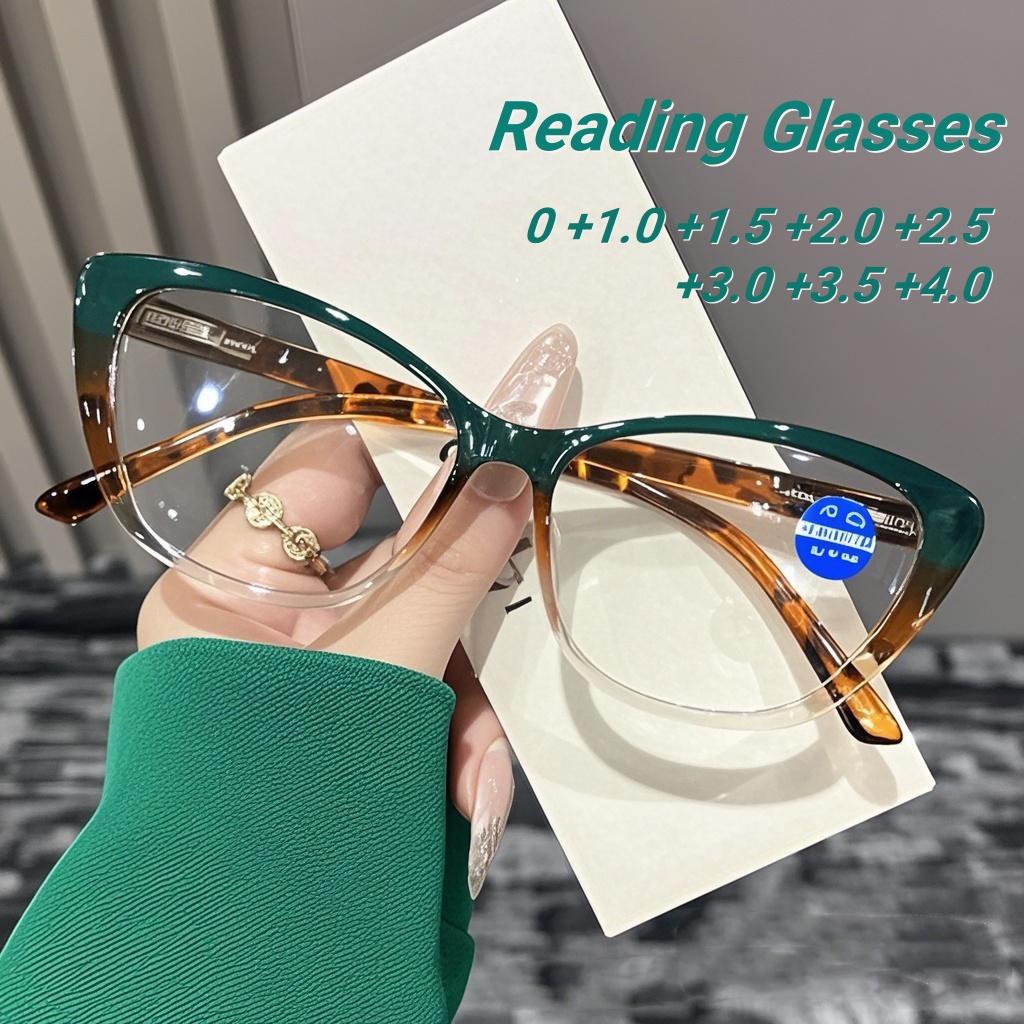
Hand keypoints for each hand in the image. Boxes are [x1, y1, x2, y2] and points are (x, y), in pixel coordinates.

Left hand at [137, 324, 577, 896]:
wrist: (257, 946)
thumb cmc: (287, 795)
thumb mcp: (382, 665)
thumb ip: (449, 564)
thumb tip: (509, 470)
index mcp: (229, 582)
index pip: (327, 467)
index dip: (413, 441)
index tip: (497, 423)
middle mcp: (264, 613)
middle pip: (392, 559)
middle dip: (463, 609)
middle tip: (530, 559)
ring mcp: (311, 664)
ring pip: (421, 631)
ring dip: (462, 708)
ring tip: (470, 789)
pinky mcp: (353, 706)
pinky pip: (419, 685)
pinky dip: (450, 739)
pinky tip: (465, 805)